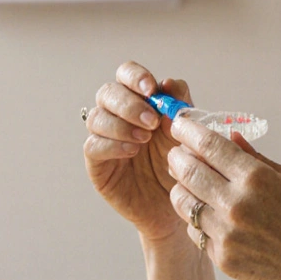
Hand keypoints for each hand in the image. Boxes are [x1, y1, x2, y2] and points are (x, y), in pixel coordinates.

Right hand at [83, 61, 192, 242]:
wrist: (180, 204)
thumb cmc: (183, 165)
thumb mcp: (187, 133)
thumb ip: (181, 106)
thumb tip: (169, 82)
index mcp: (140, 100)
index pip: (126, 74)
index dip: (135, 76)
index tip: (151, 89)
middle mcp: (118, 115)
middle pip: (108, 93)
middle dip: (129, 104)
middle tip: (151, 122)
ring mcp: (104, 138)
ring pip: (97, 117)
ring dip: (121, 125)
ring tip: (143, 139)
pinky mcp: (97, 163)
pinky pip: (93, 146)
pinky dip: (112, 144)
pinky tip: (131, 151)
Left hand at [164, 116, 280, 279]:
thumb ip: (256, 157)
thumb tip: (229, 135)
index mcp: (257, 179)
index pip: (209, 146)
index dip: (189, 131)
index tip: (180, 124)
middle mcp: (236, 205)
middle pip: (188, 172)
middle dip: (177, 157)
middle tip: (177, 153)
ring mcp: (226, 234)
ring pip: (184, 203)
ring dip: (180, 187)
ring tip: (186, 181)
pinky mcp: (222, 258)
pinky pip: (195, 231)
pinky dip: (196, 218)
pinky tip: (206, 212)